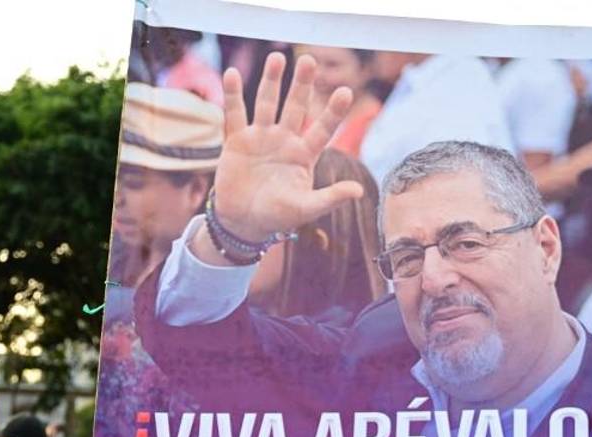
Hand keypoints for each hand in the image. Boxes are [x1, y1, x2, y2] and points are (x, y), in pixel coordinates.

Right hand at [211, 52, 363, 241]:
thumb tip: (358, 191)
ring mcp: (260, 138)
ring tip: (277, 57)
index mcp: (304, 154)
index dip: (333, 111)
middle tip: (309, 60)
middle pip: (296, 106)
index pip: (323, 128)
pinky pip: (234, 115)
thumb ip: (330, 198)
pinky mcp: (236, 142)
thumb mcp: (306, 208)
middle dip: (302, 85)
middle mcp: (284, 140)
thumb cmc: (278, 217)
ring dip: (271, 81)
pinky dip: (233, 95)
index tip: (346, 91)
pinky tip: (232, 74)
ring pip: (267, 103)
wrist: (244, 223)